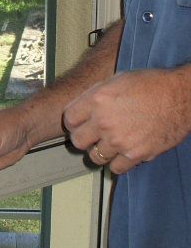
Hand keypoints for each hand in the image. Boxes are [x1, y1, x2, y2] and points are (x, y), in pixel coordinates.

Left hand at [63, 66, 190, 173]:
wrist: (180, 97)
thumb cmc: (151, 84)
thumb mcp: (117, 80)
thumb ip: (96, 95)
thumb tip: (83, 107)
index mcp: (97, 100)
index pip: (68, 119)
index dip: (73, 122)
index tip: (80, 124)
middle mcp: (104, 121)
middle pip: (77, 141)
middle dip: (84, 138)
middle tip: (93, 136)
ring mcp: (119, 140)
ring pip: (95, 157)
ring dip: (101, 151)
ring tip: (111, 144)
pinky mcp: (136, 154)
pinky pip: (116, 168)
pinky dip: (118, 162)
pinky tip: (124, 152)